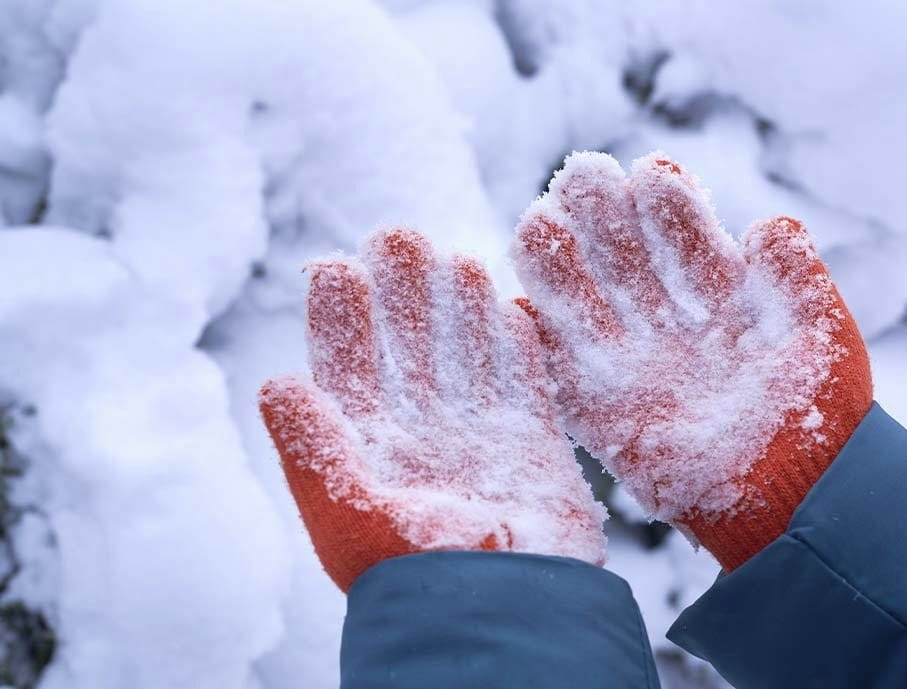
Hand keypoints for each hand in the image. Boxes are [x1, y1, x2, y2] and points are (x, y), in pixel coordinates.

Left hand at [260, 228, 605, 591]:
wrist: (502, 610)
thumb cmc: (415, 573)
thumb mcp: (346, 515)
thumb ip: (313, 448)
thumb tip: (275, 383)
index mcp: (369, 447)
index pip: (347, 368)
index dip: (340, 317)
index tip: (335, 267)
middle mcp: (421, 433)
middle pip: (409, 346)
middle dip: (402, 292)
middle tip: (398, 236)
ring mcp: (477, 434)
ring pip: (466, 353)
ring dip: (459, 306)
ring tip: (453, 257)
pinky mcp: (530, 442)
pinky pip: (523, 378)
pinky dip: (517, 341)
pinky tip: (512, 302)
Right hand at [512, 152, 871, 569]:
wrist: (793, 491)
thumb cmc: (817, 410)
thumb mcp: (817, 333)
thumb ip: (794, 276)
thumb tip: (768, 225)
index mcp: (715, 289)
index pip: (680, 230)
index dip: (666, 202)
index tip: (653, 175)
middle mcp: (665, 315)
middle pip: (621, 251)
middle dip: (601, 213)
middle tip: (584, 178)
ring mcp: (628, 357)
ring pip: (580, 296)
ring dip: (559, 259)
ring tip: (541, 221)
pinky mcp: (599, 404)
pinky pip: (557, 363)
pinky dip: (537, 332)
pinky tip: (521, 302)